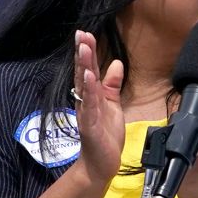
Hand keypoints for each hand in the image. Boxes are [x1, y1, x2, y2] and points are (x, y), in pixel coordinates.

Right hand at [73, 30, 124, 180]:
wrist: (101, 164)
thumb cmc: (105, 135)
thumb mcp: (113, 105)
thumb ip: (112, 85)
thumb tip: (117, 63)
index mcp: (92, 96)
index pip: (88, 70)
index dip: (87, 52)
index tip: (85, 34)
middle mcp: (85, 101)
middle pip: (83, 74)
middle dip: (83, 54)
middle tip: (81, 34)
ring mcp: (86, 113)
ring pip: (84, 87)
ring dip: (84, 67)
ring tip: (83, 49)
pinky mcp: (90, 126)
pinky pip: (90, 107)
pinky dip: (89, 92)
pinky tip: (89, 79)